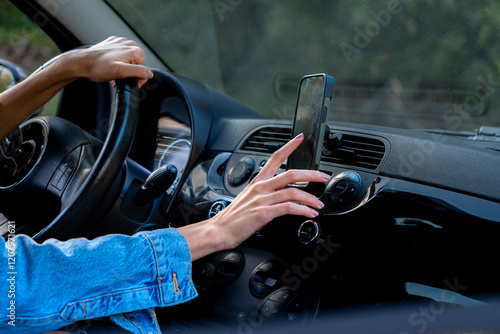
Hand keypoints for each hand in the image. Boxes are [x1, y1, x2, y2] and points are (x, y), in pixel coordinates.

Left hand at [74, 36, 152, 86]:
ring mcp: (120, 42)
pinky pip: (121, 54)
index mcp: (135, 51)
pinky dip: (117, 62)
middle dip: (130, 74)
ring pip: (129, 60)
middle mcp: (129, 44)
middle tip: (118, 79)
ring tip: (113, 74)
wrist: (82, 62)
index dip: (137, 80)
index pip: (144, 70)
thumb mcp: (121, 72)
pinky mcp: (113, 43)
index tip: (127, 83)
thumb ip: (138, 72)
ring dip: (124, 68)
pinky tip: (110, 66)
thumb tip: (149, 74)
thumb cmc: (98, 68)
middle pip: (137, 64)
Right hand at [210, 133, 329, 249]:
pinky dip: (302, 210)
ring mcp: (262, 199)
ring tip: (319, 205)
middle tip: (323, 177)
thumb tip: (284, 193)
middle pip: (291, 174)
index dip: (289, 146)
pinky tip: (309, 214)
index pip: (275, 157)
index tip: (300, 139)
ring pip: (293, 192)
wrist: (220, 230)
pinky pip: (288, 208)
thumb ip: (266, 193)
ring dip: (310, 198)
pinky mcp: (263, 213)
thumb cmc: (234, 216)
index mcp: (258, 181)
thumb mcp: (250, 198)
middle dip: (311, 174)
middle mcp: (261, 187)